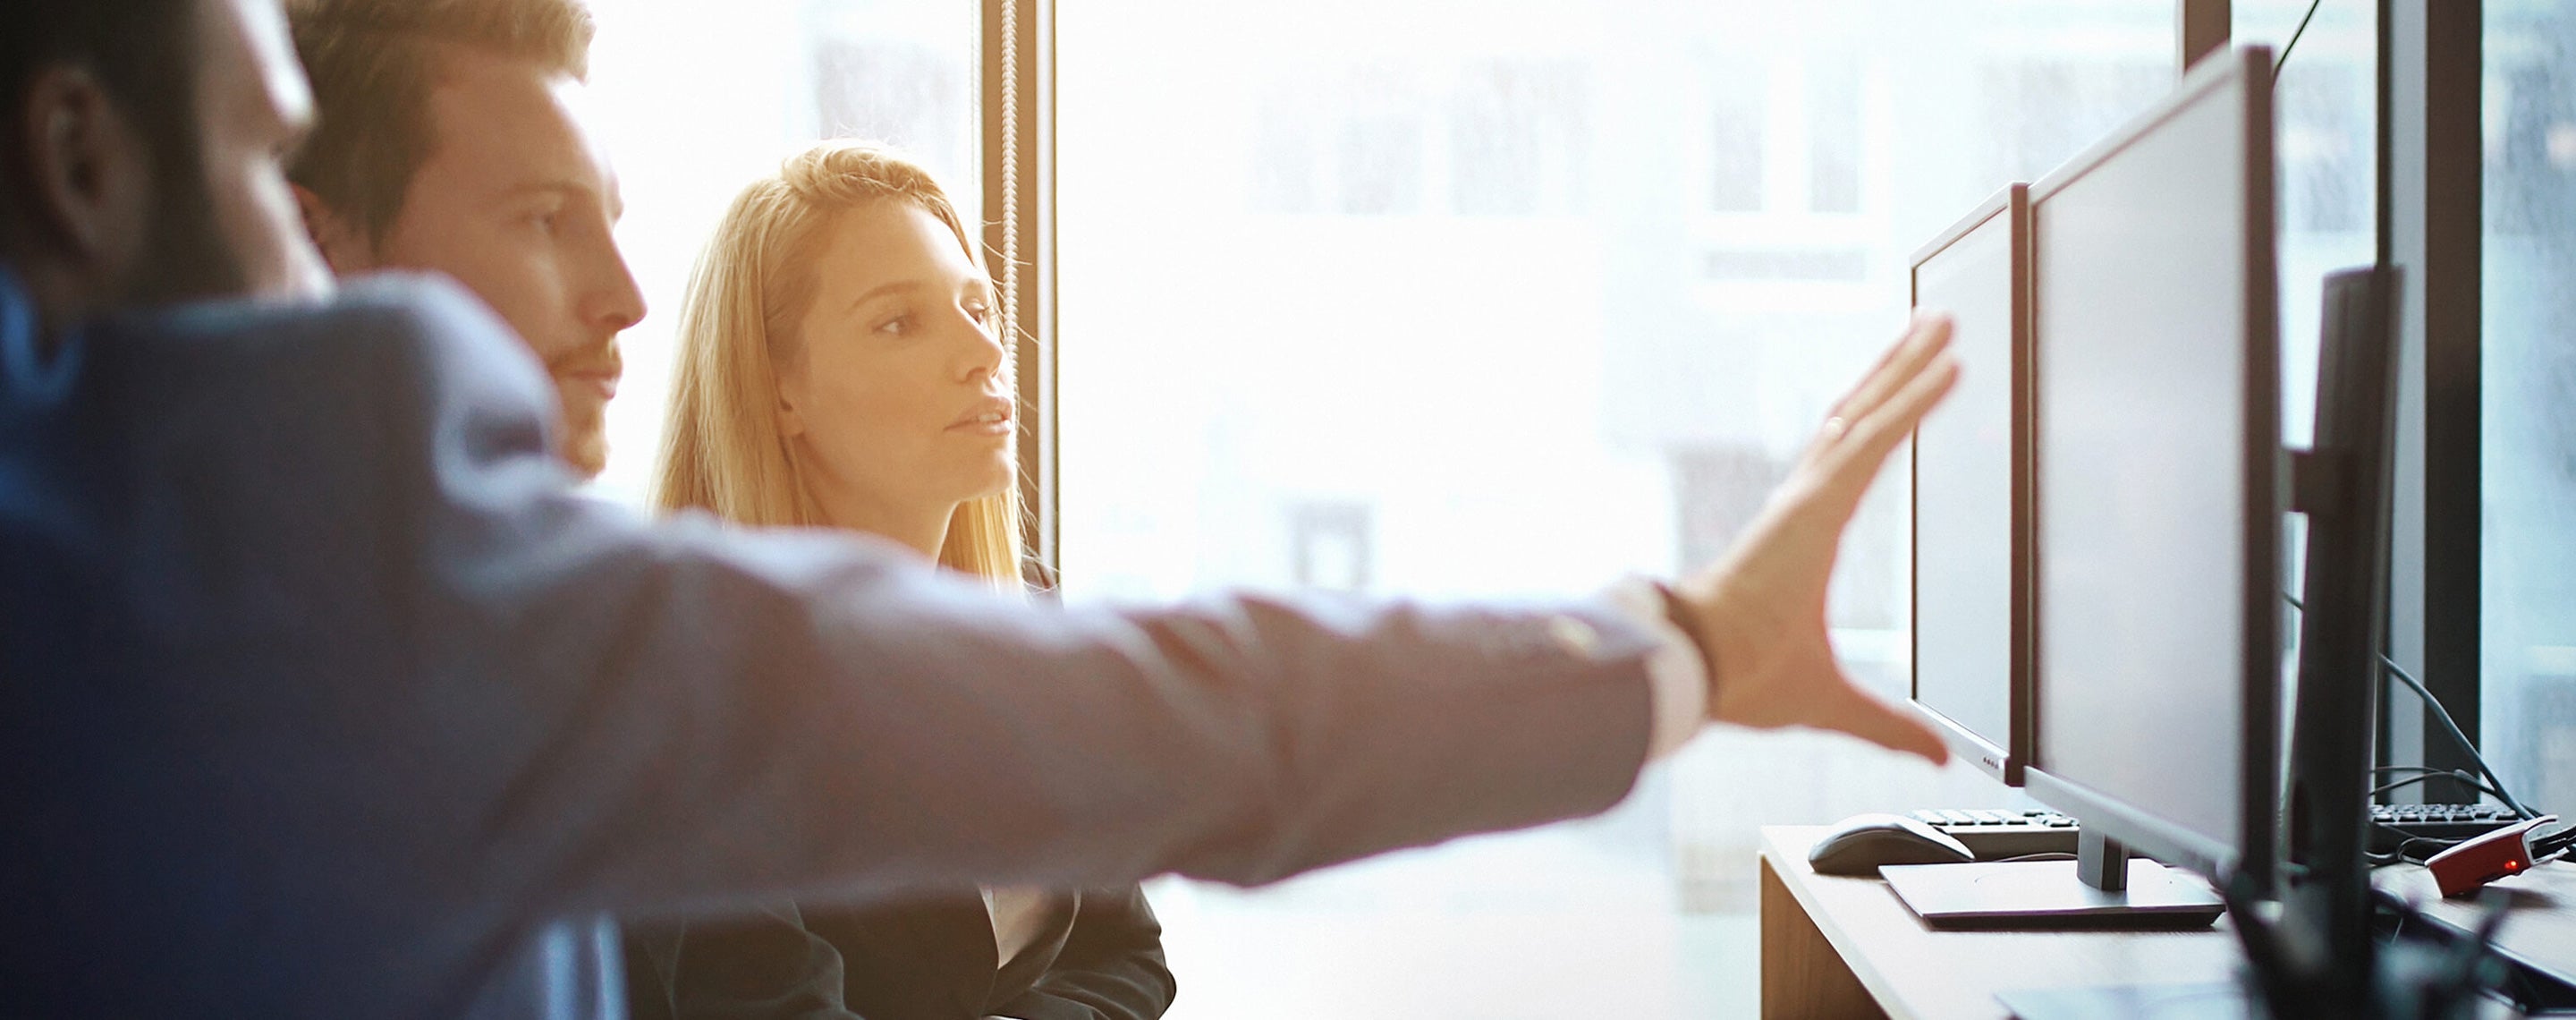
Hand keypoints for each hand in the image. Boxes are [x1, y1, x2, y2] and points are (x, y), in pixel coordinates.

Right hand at [1671, 315, 1959, 763]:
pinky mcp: (1817, 501)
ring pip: (1868, 414)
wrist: (1699, 673)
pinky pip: (1875, 438)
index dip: (1880, 417)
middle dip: (1896, 370)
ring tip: (1941, 327)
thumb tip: (1936, 756)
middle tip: (1933, 329)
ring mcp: (1809, 496)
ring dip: (1908, 367)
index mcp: (1804, 532)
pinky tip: (1944, 367)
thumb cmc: (1742, 677)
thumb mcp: (1834, 700)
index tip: (1906, 383)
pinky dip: (1911, 401)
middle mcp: (1805, 501)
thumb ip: (1888, 724)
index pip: (1851, 459)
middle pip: (1860, 417)